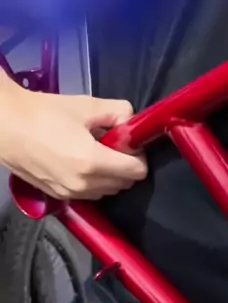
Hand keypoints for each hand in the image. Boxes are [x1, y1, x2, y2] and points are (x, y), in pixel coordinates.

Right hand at [0, 80, 146, 199]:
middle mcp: (85, 185)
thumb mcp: (85, 105)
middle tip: (113, 145)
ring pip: (107, 191)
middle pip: (124, 184)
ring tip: (95, 153)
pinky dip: (93, 182)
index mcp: (94, 162)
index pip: (136, 172)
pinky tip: (80, 163)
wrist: (5, 127)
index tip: (130, 144)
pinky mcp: (59, 197)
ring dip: (109, 176)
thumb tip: (131, 121)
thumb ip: (117, 112)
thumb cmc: (43, 114)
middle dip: (125, 166)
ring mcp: (72, 194)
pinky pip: (89, 195)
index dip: (139, 157)